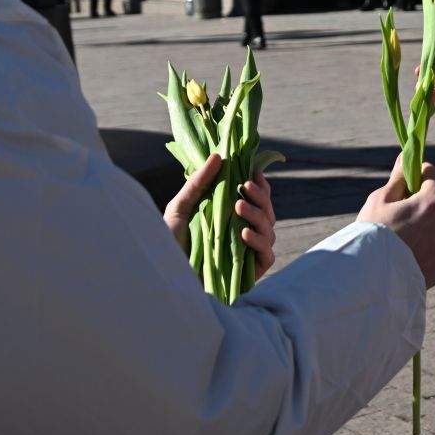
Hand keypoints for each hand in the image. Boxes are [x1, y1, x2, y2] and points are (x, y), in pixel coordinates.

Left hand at [163, 155, 277, 280]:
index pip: (256, 200)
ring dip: (257, 215)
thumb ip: (198, 183)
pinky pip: (267, 255)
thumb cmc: (169, 244)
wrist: (165, 279)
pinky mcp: (251, 273)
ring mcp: (249, 254)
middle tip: (244, 188)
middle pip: (267, 212)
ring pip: (270, 230)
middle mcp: (244, 234)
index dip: (260, 186)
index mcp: (231, 219)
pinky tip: (244, 234)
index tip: (253, 173)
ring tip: (237, 208)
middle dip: (260, 197)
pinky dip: (259, 242)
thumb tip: (218, 156)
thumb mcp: (180, 208)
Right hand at [358, 158, 434, 288]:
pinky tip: (406, 255)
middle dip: (420, 204)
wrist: (370, 281)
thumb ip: (399, 178)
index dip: (416, 174)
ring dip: (425, 227)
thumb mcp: (380, 199)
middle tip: (396, 216)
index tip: (403, 183)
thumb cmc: (372, 235)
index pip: (431, 173)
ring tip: (400, 240)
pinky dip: (426, 248)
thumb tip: (405, 157)